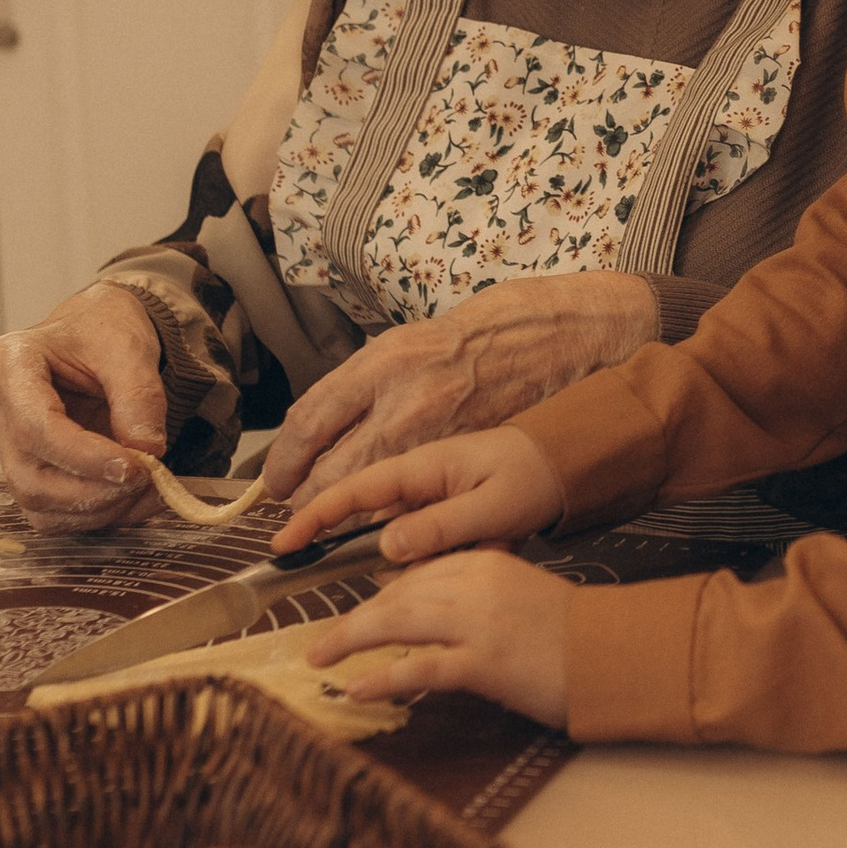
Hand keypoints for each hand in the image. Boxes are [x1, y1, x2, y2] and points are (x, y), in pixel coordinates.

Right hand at [0, 287, 167, 522]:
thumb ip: (139, 397)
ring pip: (37, 503)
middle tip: (147, 481)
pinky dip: (93, 516)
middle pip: (30, 477)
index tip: (135, 468)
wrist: (96, 332)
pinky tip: (132, 501)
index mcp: (9, 365)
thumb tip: (147, 451)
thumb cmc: (103, 329)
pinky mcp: (27, 468)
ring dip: (97, 510)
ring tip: (148, 492)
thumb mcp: (128, 347)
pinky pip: (51, 512)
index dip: (86, 457)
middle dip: (92, 492)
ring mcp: (7, 444)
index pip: (36, 427)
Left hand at [261, 270, 659, 507]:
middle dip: (310, 498)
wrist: (569, 333)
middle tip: (300, 507)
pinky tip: (397, 515)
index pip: (309, 423)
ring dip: (352, 514)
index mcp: (383, 361)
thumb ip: (370, 384)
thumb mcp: (412, 339)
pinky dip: (401, 515)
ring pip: (373, 498)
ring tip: (341, 519)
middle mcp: (404, 399)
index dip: (284, 461)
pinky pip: (420, 503)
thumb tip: (325, 425)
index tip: (276, 480)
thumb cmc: (493, 329)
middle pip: (332, 472)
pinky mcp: (470, 460)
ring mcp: (439, 434)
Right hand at [270, 424, 564, 569]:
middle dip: (379, 549)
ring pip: (402, 539)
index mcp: (421, 467)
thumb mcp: (492, 506)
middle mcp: (416, 479)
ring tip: (484, 545)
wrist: (570, 462)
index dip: (314, 516)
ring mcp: (428, 495)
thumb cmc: (534, 477)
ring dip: (429, 557)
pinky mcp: (443, 510)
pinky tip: (489, 546)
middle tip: (411, 560)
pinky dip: (447, 555)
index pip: (353, 490)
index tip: (283, 544)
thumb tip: (385, 548)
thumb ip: (440, 527)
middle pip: (369, 520)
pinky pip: (427, 542)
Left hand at [305, 549, 573, 729]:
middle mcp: (476, 585)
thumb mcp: (519, 597)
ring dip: (349, 640)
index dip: (376, 598)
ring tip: (319, 659)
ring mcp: (478, 624)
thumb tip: (425, 612)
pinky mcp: (484, 663)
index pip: (415, 575)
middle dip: (352, 619)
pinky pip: (417, 666)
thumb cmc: (574, 634)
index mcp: (485, 563)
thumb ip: (475, 596)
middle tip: (320, 642)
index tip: (354, 617)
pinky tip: (355, 688)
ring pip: (395, 622)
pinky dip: (380, 677)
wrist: (616, 652)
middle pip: (396, 596)